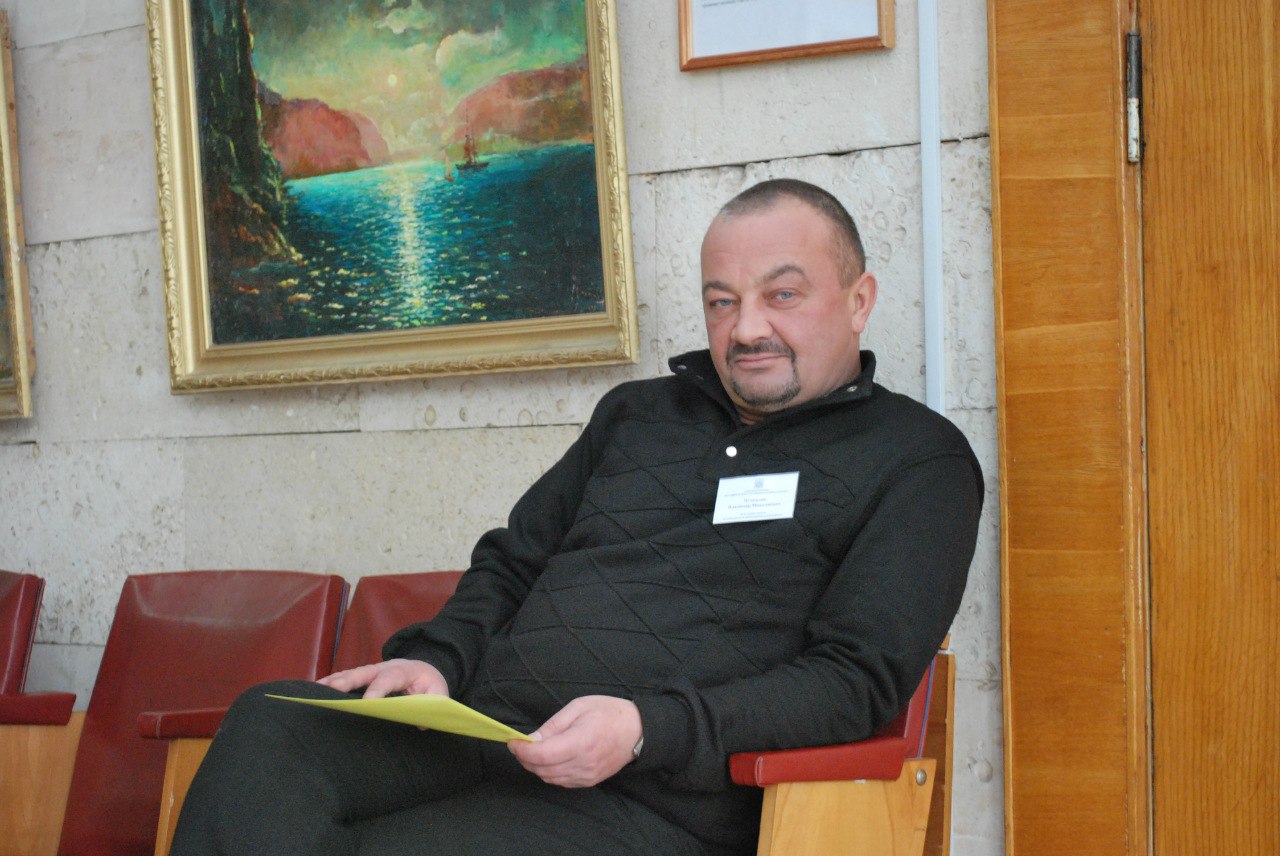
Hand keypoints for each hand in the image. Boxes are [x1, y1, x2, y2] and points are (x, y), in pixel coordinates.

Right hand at [316, 658, 448, 698]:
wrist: (425, 669)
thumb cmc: (430, 684)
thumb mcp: (439, 692)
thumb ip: (432, 704)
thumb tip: (420, 723)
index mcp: (405, 671)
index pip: (390, 678)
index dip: (378, 690)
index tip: (368, 703)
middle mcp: (385, 668)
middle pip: (365, 672)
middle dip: (348, 681)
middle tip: (332, 690)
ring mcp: (373, 671)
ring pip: (352, 674)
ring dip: (334, 681)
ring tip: (316, 689)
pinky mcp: (365, 677)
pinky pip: (348, 678)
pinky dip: (332, 682)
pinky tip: (317, 688)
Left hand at [508, 696, 640, 787]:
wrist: (637, 731)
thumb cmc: (609, 713)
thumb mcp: (579, 707)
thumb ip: (553, 725)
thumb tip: (531, 739)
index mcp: (581, 742)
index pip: (542, 755)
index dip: (522, 751)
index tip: (513, 742)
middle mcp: (583, 764)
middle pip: (542, 769)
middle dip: (525, 758)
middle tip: (520, 744)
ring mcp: (587, 776)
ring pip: (549, 778)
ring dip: (536, 766)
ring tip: (534, 750)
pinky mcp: (589, 781)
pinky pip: (561, 782)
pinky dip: (549, 772)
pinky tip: (551, 759)